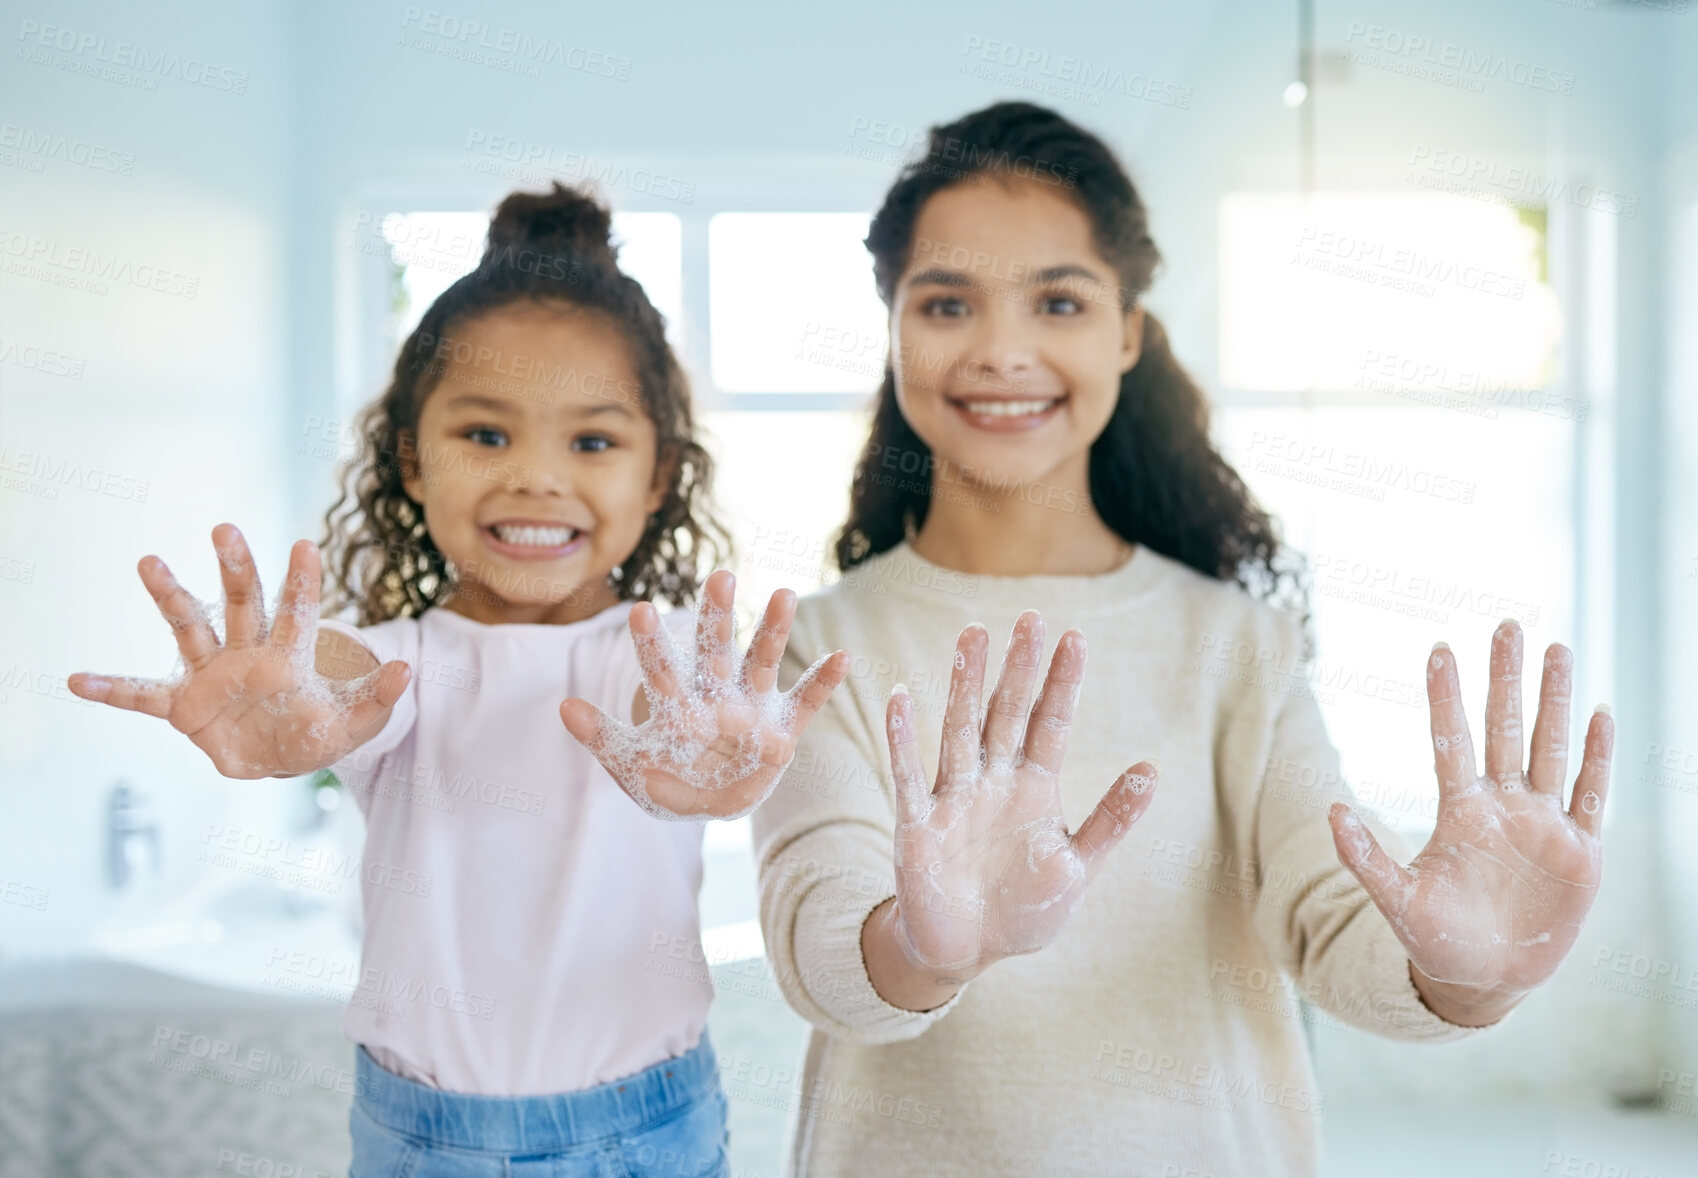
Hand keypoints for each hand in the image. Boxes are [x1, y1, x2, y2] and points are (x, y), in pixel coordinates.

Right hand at [67, 524, 411, 778]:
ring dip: (171, 597)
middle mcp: (247, 652)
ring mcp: (212, 675)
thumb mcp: (354, 723)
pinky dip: (113, 690)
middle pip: (241, 602)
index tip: (306, 544)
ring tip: (150, 561)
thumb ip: (376, 698)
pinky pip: (143, 696)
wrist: (281, 756)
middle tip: (227, 528)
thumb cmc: (319, 731)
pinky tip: (78, 680)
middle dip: (235, 566)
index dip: (303, 581)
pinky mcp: (184, 706)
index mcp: (290, 655)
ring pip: (190, 627)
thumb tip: (406, 670)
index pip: (298, 611)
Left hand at [561, 570, 848, 820]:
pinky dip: (823, 682)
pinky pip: (805, 703)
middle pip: (716, 649)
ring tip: (785, 593)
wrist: (708, 804)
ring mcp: (751, 709)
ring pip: (763, 661)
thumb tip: (563, 705)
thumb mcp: (629, 764)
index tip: (640, 609)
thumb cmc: (665, 779)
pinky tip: (843, 657)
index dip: (651, 643)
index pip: (661, 669)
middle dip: (717, 615)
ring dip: (774, 630)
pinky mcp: (781, 731)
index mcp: (677, 704)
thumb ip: (601, 737)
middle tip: (719, 575)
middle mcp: (716, 695)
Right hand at [882, 610, 1159, 977]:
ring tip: (972, 638)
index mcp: (1034, 789)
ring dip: (964, 685)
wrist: (965, 952)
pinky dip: (904, 739)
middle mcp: (993, 783)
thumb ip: (1111, 819)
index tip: (1075, 638)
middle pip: (1006, 714)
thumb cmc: (1022, 910)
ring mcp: (954, 799)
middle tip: (1029, 618)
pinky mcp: (917, 826)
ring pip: (960, 731)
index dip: (1062, 683)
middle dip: (1018, 669)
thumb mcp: (1078, 867)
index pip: (1051, 724)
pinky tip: (901, 699)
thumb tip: (1152, 769)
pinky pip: (909, 776)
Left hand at [1329, 619, 1613, 1010]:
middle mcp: (1503, 807)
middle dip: (1507, 678)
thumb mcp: (1395, 900)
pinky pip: (1591, 794)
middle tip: (1508, 625)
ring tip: (1556, 649)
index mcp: (1460, 812)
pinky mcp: (1580, 852)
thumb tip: (1333, 809)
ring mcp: (1543, 825)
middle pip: (1506, 728)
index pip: (1451, 740)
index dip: (1446, 697)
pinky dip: (1596, 757)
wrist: (1483, 980)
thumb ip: (1363, 857)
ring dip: (1555, 700)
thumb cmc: (1435, 940)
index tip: (1440, 649)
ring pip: (1551, 748)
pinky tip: (1600, 715)